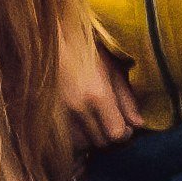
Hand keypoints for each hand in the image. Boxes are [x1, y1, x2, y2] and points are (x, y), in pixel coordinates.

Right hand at [56, 25, 139, 162]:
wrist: (45, 36)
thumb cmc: (82, 44)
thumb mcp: (111, 65)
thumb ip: (126, 97)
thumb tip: (138, 123)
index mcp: (96, 94)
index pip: (117, 133)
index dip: (125, 131)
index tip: (125, 122)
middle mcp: (76, 109)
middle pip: (101, 142)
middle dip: (109, 134)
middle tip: (110, 120)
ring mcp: (57, 114)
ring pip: (82, 144)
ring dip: (91, 136)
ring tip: (92, 119)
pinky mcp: (43, 115)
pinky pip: (64, 139)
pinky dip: (73, 135)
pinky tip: (76, 121)